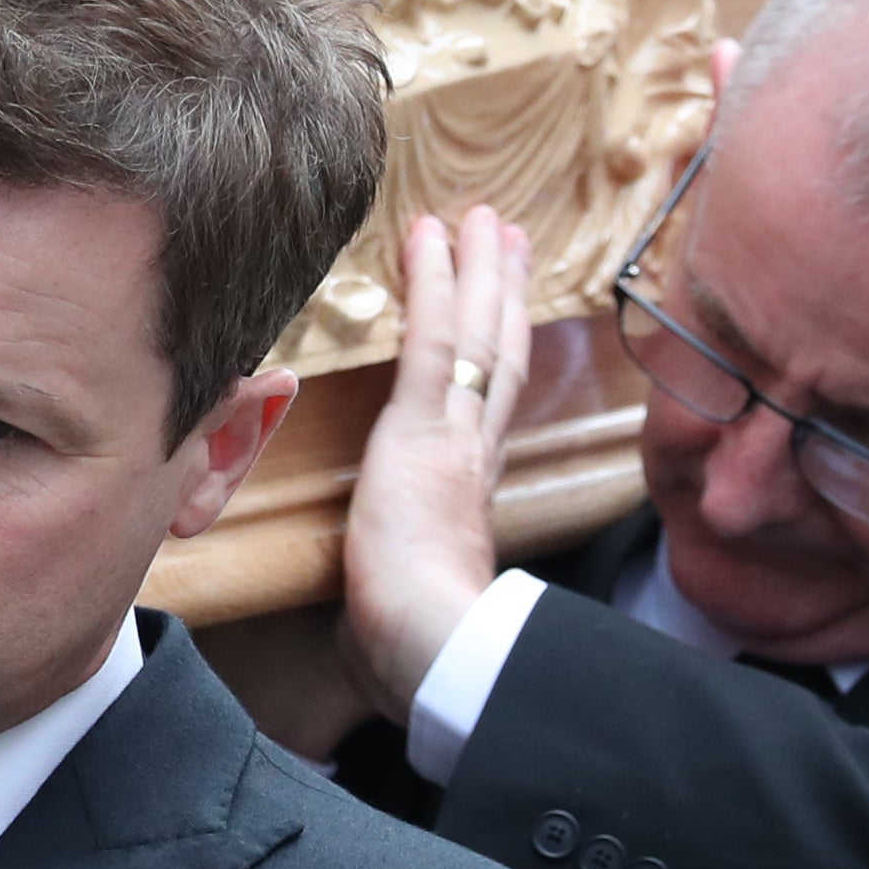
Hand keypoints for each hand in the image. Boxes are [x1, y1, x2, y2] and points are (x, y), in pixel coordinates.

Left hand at [340, 208, 533, 726]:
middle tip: (511, 237)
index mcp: (468, 496)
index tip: (504, 315)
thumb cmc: (412, 648)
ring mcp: (453, 435)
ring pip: (477, 334)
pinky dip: (435, 283)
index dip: (497, 357)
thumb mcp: (396, 606)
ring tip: (483, 218)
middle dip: (505, 294)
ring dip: (480, 270)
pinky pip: (432, 339)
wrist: (429, 650)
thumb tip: (356, 628)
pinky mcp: (423, 427)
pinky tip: (432, 236)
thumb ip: (384, 597)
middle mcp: (473, 455)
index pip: (486, 408)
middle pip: (499, 356)